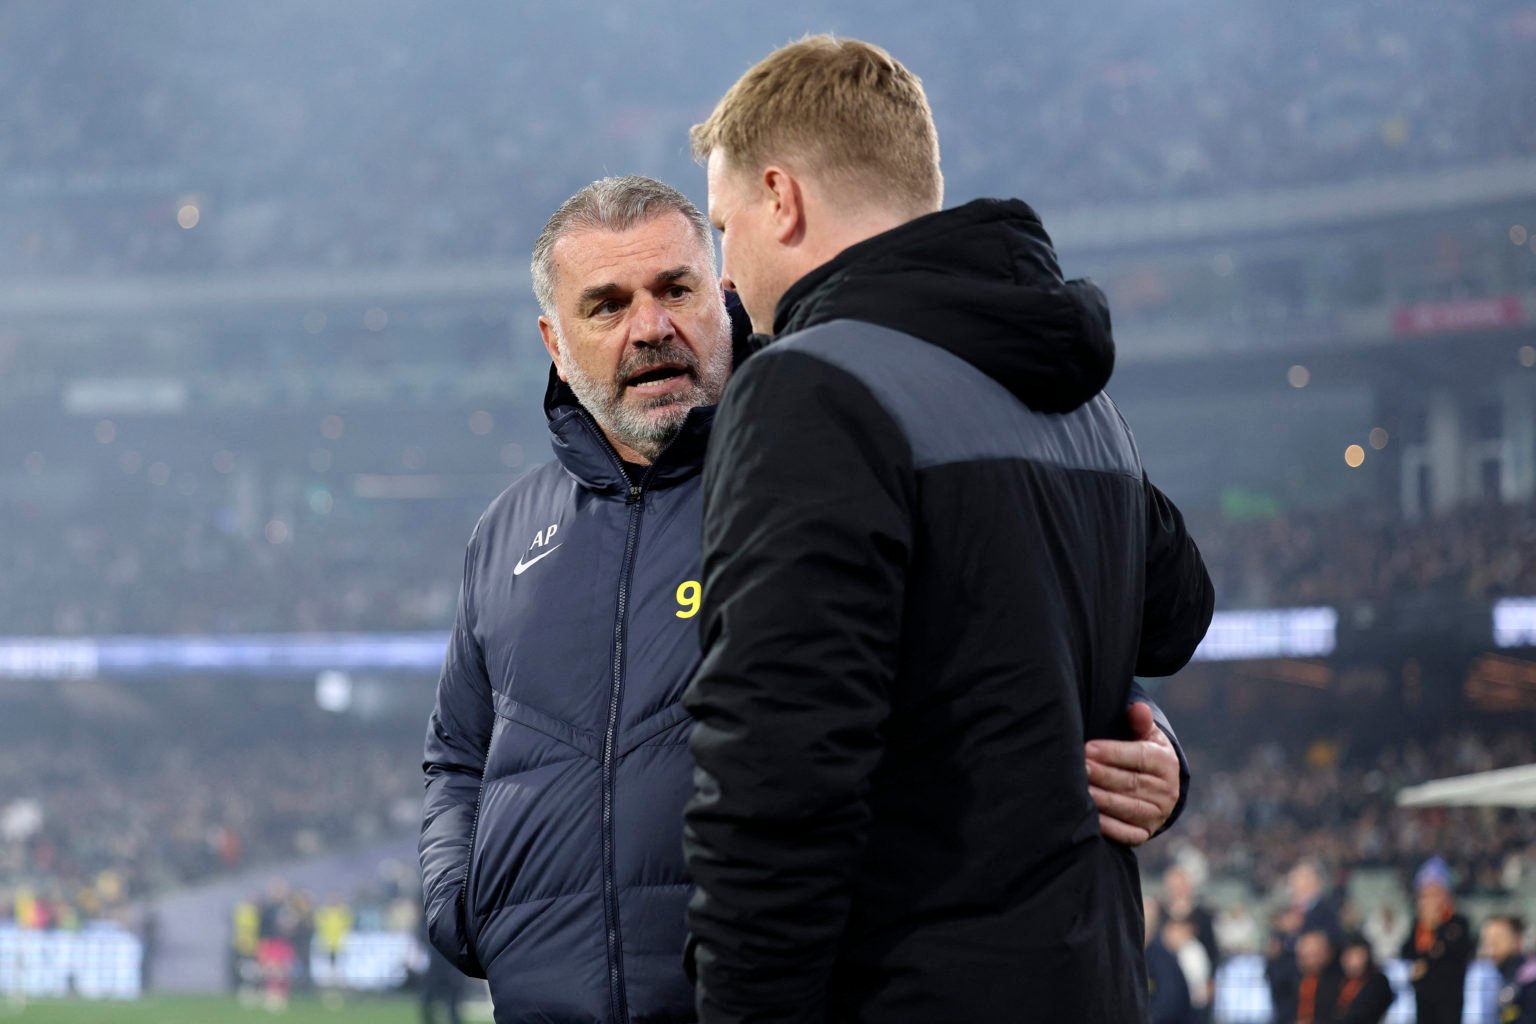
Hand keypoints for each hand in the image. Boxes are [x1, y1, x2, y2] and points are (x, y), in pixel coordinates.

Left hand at [1085, 702, 1179, 845]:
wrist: (1157, 788)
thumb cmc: (1142, 754)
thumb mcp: (1146, 735)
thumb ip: (1140, 722)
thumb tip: (1138, 709)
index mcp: (1166, 763)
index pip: (1140, 757)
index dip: (1113, 753)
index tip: (1088, 748)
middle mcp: (1166, 791)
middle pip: (1131, 783)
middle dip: (1102, 775)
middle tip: (1078, 767)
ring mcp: (1157, 815)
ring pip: (1128, 808)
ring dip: (1102, 800)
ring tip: (1079, 790)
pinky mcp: (1145, 833)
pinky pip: (1128, 834)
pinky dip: (1109, 827)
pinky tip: (1090, 817)